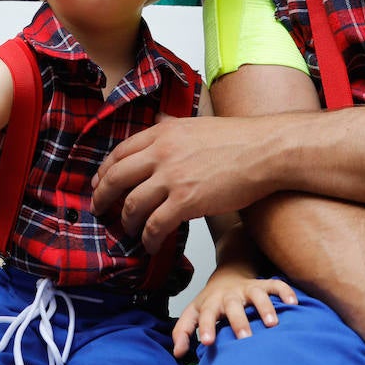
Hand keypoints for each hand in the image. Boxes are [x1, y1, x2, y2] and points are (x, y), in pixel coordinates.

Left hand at [92, 116, 288, 252]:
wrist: (265, 150)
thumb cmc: (237, 140)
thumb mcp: (194, 123)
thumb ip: (171, 124)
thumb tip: (158, 119)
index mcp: (161, 132)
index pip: (119, 153)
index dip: (104, 172)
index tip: (99, 185)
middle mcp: (161, 153)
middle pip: (116, 179)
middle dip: (102, 199)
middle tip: (100, 211)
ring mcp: (172, 177)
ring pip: (132, 205)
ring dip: (127, 223)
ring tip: (130, 232)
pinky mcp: (186, 201)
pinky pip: (155, 225)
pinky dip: (148, 239)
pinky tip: (151, 245)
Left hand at [171, 265, 295, 357]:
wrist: (226, 275)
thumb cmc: (210, 302)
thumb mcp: (194, 312)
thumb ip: (183, 331)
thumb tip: (177, 353)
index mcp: (211, 303)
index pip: (207, 315)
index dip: (206, 327)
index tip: (207, 342)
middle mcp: (229, 296)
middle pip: (233, 305)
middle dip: (238, 321)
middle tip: (244, 338)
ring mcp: (247, 289)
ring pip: (257, 294)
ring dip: (264, 307)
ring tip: (272, 324)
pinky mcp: (262, 285)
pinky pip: (275, 285)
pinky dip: (285, 291)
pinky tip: (293, 303)